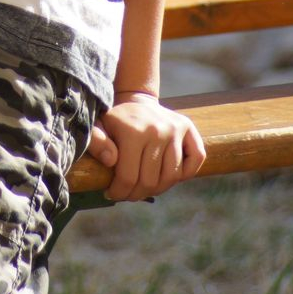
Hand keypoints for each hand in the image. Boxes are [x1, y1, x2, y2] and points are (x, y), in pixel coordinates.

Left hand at [86, 92, 206, 201]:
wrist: (136, 99)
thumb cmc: (116, 121)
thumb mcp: (98, 127)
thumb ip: (96, 142)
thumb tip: (110, 160)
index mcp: (133, 132)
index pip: (129, 177)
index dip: (119, 192)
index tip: (112, 193)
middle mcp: (158, 130)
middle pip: (151, 181)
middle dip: (136, 194)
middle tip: (127, 193)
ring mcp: (175, 129)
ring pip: (172, 176)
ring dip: (158, 188)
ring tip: (144, 186)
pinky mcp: (188, 128)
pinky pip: (196, 159)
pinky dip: (186, 172)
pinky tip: (167, 173)